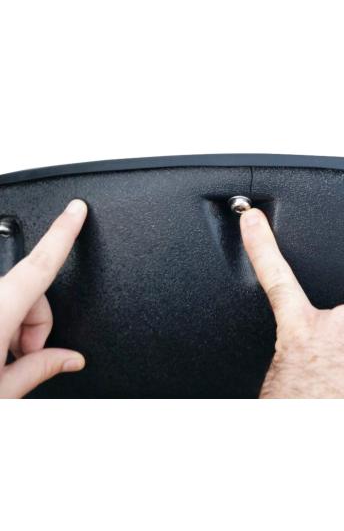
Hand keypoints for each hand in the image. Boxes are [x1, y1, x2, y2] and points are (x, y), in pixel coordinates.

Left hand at [0, 200, 87, 397]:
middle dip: (34, 324)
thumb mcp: (1, 394)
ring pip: (5, 297)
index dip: (62, 233)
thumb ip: (39, 368)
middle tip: (20, 358)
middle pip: (26, 291)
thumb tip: (69, 359)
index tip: (75, 210)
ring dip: (11, 327)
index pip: (39, 265)